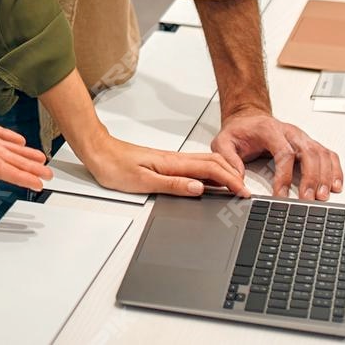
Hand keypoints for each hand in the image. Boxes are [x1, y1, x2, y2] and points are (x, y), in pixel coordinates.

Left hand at [81, 135, 246, 197]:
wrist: (98, 151)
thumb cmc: (114, 166)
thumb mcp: (142, 181)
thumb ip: (172, 185)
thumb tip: (198, 188)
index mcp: (172, 163)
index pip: (210, 170)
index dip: (230, 181)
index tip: (244, 192)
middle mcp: (174, 159)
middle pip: (212, 164)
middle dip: (233, 176)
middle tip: (247, 192)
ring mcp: (170, 160)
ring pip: (204, 164)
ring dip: (223, 173)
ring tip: (235, 187)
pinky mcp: (164, 163)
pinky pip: (194, 166)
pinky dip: (209, 173)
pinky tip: (210, 181)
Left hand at [211, 107, 342, 201]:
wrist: (249, 118)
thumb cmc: (240, 130)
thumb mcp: (223, 141)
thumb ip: (227, 158)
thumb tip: (238, 178)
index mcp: (270, 130)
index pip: (283, 152)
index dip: (284, 176)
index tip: (281, 194)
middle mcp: (290, 132)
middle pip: (308, 153)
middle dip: (310, 178)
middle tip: (308, 199)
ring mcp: (302, 138)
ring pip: (321, 154)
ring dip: (325, 176)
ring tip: (324, 196)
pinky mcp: (309, 144)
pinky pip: (328, 154)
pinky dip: (335, 169)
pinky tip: (336, 184)